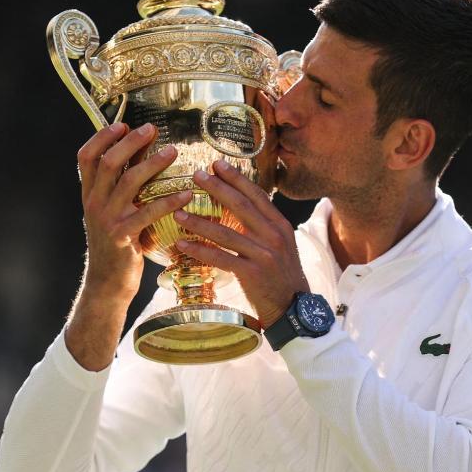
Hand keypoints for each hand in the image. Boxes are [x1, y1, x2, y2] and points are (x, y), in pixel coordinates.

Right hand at [77, 122, 191, 299]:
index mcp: (89, 194)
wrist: (108, 282)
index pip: (86, 158)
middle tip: (151, 129)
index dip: (101, 138)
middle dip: (130, 142)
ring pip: (129, 183)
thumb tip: (142, 151)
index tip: (122, 123)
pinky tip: (187, 194)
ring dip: (152, 164)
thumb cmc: (118, 243)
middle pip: (108, 163)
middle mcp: (94, 203)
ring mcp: (107, 220)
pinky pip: (148, 212)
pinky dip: (169, 201)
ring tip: (173, 152)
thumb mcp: (114, 211)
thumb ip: (124, 184)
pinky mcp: (123, 236)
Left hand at [174, 159, 309, 328]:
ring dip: (199, 221)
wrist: (293, 307)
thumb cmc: (281, 275)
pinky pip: (220, 258)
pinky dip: (199, 250)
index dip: (236, 178)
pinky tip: (182, 244)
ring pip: (226, 233)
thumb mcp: (280, 245)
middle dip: (217, 188)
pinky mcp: (252, 273)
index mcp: (280, 225)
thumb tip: (240, 207)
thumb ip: (263, 226)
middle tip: (196, 175)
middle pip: (241, 206)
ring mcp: (263, 254)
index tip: (217, 164)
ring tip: (177, 212)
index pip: (257, 195)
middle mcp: (274, 236)